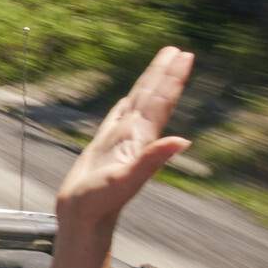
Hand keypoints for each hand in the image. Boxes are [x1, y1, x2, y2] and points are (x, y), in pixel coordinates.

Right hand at [56, 46, 193, 235]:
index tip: (184, 56)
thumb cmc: (101, 201)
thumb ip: (154, 159)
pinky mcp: (105, 144)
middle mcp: (135, 135)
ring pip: (138, 103)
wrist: (83, 217)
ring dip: (150, 83)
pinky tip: (130, 98)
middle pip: (153, 96)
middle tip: (177, 50)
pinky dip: (127, 101)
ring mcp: (120, 139)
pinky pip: (118, 114)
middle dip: (165, 73)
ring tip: (160, 65)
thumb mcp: (128, 180)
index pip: (160, 101)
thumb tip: (184, 141)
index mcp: (141, 138)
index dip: (172, 79)